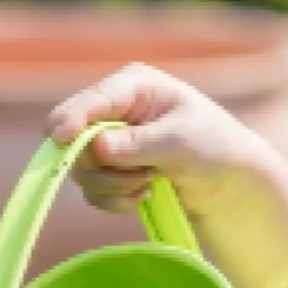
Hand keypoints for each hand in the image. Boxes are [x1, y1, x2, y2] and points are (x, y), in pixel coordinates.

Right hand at [44, 64, 280, 216]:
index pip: (92, 101)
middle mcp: (114, 110)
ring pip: (82, 171)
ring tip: (150, 183)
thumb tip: (97, 147)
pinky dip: (114, 200)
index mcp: (132, 86)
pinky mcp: (110, 171)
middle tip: (141, 176)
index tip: (60, 138)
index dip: (72, 119)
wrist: (227, 183)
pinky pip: (92, 192)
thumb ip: (139, 143)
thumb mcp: (180, 141)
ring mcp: (109, 141)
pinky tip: (143, 197)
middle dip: (103, 166)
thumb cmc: (213, 147)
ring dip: (113, 186)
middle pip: (75, 141)